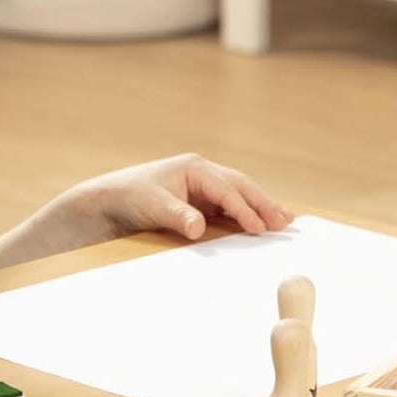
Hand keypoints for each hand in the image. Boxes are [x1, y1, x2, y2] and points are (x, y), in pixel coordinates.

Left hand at [67, 153, 292, 243]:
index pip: (227, 189)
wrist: (110, 199)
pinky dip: (246, 212)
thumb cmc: (130, 196)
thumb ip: (178, 216)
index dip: (245, 208)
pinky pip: (229, 204)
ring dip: (260, 206)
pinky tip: (259, 222)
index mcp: (195, 168)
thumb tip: (198, 228)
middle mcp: (203, 172)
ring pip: (238, 193)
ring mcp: (202, 185)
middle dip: (263, 203)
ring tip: (284, 220)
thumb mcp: (153, 206)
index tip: (259, 227)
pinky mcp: (200, 199)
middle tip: (285, 222)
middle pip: (240, 186)